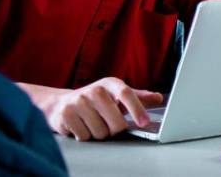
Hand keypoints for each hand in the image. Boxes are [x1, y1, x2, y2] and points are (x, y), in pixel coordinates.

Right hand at [39, 77, 163, 140]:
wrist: (62, 104)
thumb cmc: (97, 100)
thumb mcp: (117, 95)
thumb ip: (139, 97)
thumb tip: (159, 98)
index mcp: (110, 84)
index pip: (127, 94)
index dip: (137, 109)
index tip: (144, 122)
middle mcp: (94, 90)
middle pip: (116, 122)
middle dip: (115, 129)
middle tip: (110, 123)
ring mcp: (78, 102)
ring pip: (100, 132)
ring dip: (99, 133)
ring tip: (93, 123)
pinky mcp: (65, 115)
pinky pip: (84, 136)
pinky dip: (85, 135)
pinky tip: (82, 125)